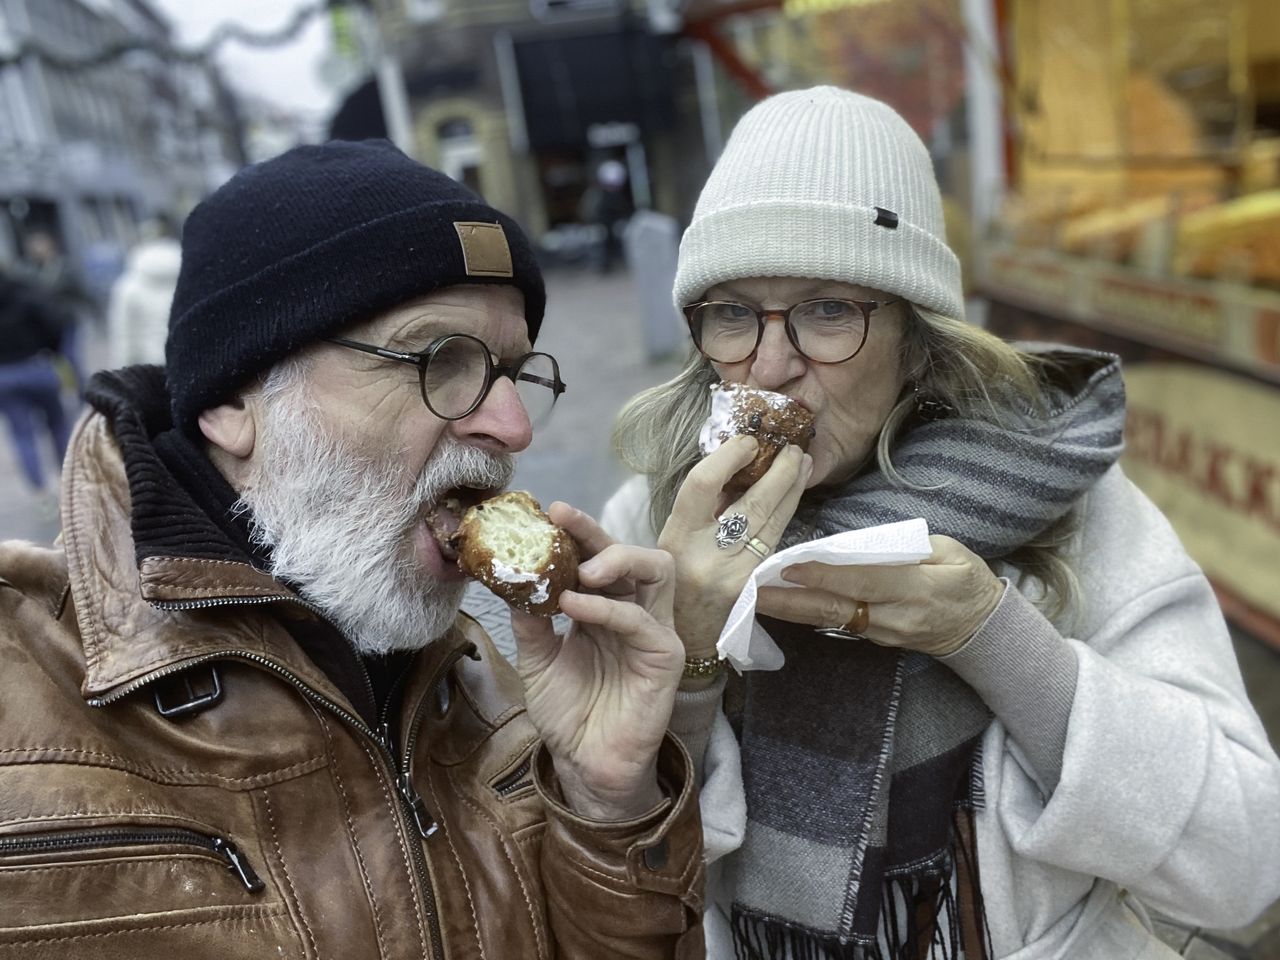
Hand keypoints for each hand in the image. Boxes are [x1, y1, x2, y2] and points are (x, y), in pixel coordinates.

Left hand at [511, 502, 683, 821]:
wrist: (584, 765)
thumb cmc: (568, 712)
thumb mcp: (536, 659)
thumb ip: (530, 620)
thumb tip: (513, 578)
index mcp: (602, 606)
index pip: (595, 556)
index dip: (575, 533)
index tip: (543, 512)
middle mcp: (631, 610)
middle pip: (629, 552)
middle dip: (595, 532)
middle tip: (561, 520)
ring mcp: (652, 630)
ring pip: (656, 570)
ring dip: (617, 558)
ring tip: (580, 569)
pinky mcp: (664, 656)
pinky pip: (642, 620)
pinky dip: (607, 608)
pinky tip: (574, 606)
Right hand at [657, 436, 811, 661]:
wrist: (684, 636)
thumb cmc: (671, 581)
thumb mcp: (673, 540)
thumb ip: (701, 507)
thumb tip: (736, 467)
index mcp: (678, 538)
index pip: (702, 486)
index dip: (728, 458)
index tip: (747, 441)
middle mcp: (707, 556)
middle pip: (752, 505)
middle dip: (779, 472)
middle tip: (793, 448)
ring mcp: (736, 573)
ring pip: (772, 523)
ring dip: (792, 489)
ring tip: (804, 462)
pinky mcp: (755, 584)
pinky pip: (775, 540)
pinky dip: (786, 513)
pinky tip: (794, 495)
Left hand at [756, 535, 1004, 656]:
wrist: (983, 628)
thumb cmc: (968, 580)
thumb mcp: (951, 552)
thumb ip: (907, 547)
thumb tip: (861, 542)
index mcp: (915, 588)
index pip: (862, 580)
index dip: (824, 575)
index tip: (789, 566)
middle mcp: (894, 616)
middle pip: (834, 608)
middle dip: (790, 600)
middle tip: (751, 588)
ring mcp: (882, 633)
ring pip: (829, 621)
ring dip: (790, 609)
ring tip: (755, 595)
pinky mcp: (874, 640)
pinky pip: (836, 625)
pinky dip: (807, 614)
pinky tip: (782, 605)